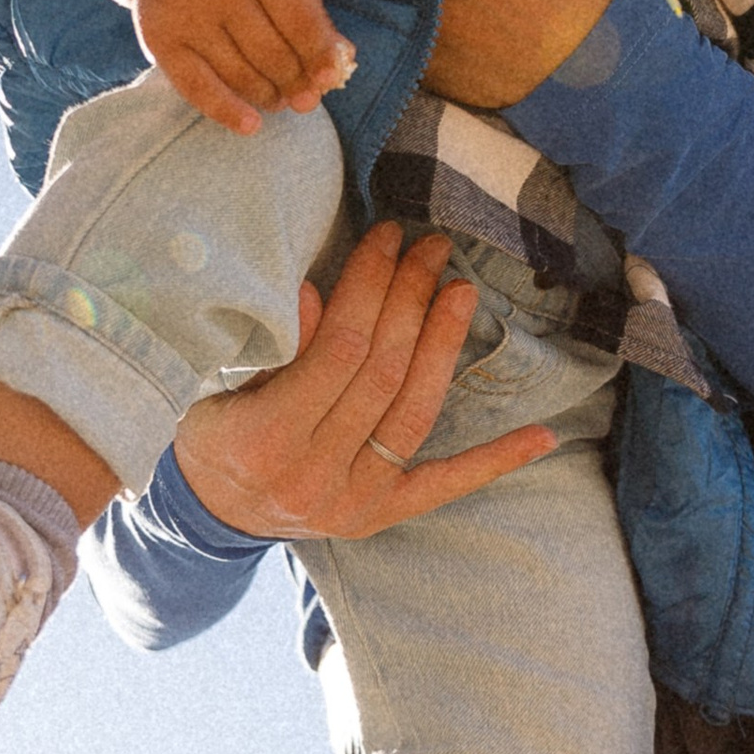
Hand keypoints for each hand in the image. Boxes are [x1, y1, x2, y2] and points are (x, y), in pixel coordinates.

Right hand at [65, 0, 350, 135]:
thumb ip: (309, 11)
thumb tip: (341, 61)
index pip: (297, 18)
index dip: (318, 53)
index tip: (331, 78)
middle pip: (269, 51)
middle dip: (294, 80)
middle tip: (307, 97)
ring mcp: (184, 13)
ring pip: (239, 73)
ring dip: (268, 95)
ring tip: (281, 100)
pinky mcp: (159, 39)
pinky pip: (196, 87)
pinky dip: (227, 110)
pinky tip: (252, 125)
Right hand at [171, 223, 556, 539]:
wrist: (213, 512)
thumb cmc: (212, 432)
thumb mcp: (219, 386)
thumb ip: (273, 348)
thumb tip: (314, 291)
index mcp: (264, 440)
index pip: (338, 351)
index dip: (369, 287)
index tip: (384, 240)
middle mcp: (314, 476)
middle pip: (381, 373)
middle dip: (409, 299)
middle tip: (429, 248)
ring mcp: (354, 500)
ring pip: (415, 412)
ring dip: (445, 345)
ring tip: (462, 289)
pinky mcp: (383, 513)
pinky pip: (446, 484)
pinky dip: (495, 461)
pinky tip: (542, 436)